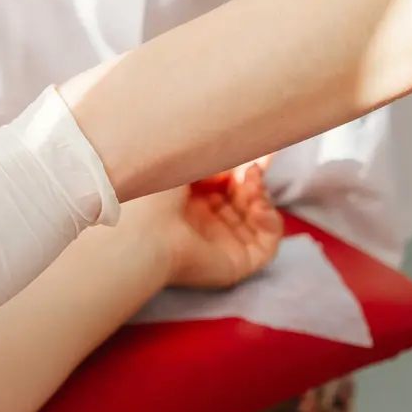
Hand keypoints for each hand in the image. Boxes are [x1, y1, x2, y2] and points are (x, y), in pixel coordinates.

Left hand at [125, 163, 283, 290]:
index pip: (222, 183)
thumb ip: (213, 154)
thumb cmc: (150, 196)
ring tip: (251, 181)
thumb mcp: (181, 161)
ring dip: (262, 195)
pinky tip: (259, 206)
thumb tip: (239, 156)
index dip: (239, 166)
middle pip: (243, 199)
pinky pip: (267, 245)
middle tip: (253, 164)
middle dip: (253, 178)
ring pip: (258, 218)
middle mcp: (201, 224)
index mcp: (183, 201)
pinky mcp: (235, 265)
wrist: (140, 234)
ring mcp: (219, 245)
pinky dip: (271, 222)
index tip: (253, 146)